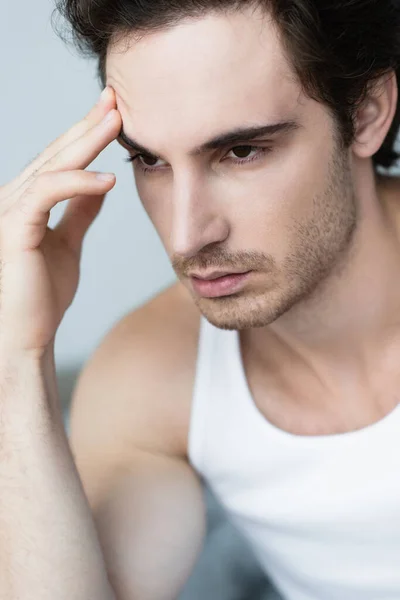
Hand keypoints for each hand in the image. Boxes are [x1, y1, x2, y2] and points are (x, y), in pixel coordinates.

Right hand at [0, 86, 121, 355]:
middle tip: (116, 98)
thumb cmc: (43, 295)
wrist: (27, 335)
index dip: (85, 133)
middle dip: (87, 124)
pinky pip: (47, 194)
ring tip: (117, 123)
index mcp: (27, 202)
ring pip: (51, 166)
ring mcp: (10, 212)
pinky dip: (77, 183)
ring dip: (85, 142)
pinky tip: (108, 179)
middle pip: (55, 153)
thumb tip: (100, 183)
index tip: (114, 111)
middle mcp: (14, 199)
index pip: (60, 160)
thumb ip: (79, 212)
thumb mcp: (68, 243)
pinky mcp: (14, 229)